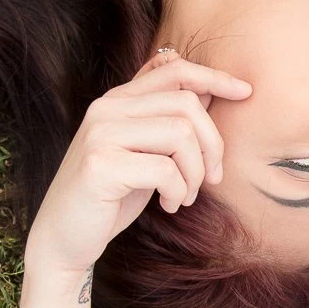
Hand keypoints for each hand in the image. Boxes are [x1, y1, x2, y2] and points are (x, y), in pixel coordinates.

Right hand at [24, 56, 252, 280]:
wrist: (63, 238)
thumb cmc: (111, 195)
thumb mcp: (143, 151)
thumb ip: (165, 121)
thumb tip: (211, 92)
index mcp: (116, 100)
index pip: (174, 69)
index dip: (214, 77)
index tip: (245, 93)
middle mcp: (105, 109)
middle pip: (186, 103)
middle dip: (212, 144)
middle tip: (211, 177)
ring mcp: (100, 134)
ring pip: (180, 134)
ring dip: (195, 172)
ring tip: (185, 195)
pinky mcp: (100, 165)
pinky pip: (165, 169)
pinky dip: (179, 191)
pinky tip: (169, 205)